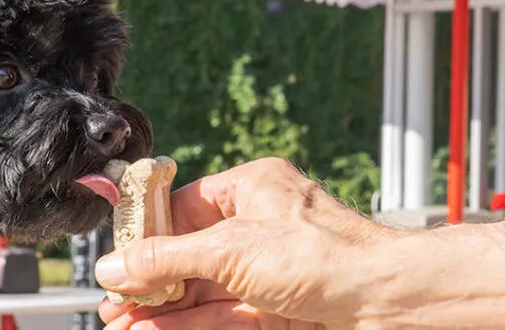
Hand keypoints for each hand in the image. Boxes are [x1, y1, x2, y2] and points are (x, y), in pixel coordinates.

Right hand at [94, 158, 390, 329]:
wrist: (391, 303)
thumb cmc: (327, 254)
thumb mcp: (231, 251)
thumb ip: (167, 260)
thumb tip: (116, 266)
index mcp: (252, 188)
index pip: (185, 206)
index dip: (149, 233)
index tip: (118, 258)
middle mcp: (262, 225)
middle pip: (192, 253)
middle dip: (151, 282)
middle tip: (114, 302)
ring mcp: (271, 270)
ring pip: (205, 290)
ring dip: (163, 310)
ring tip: (121, 324)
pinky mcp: (280, 310)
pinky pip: (223, 314)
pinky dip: (189, 324)